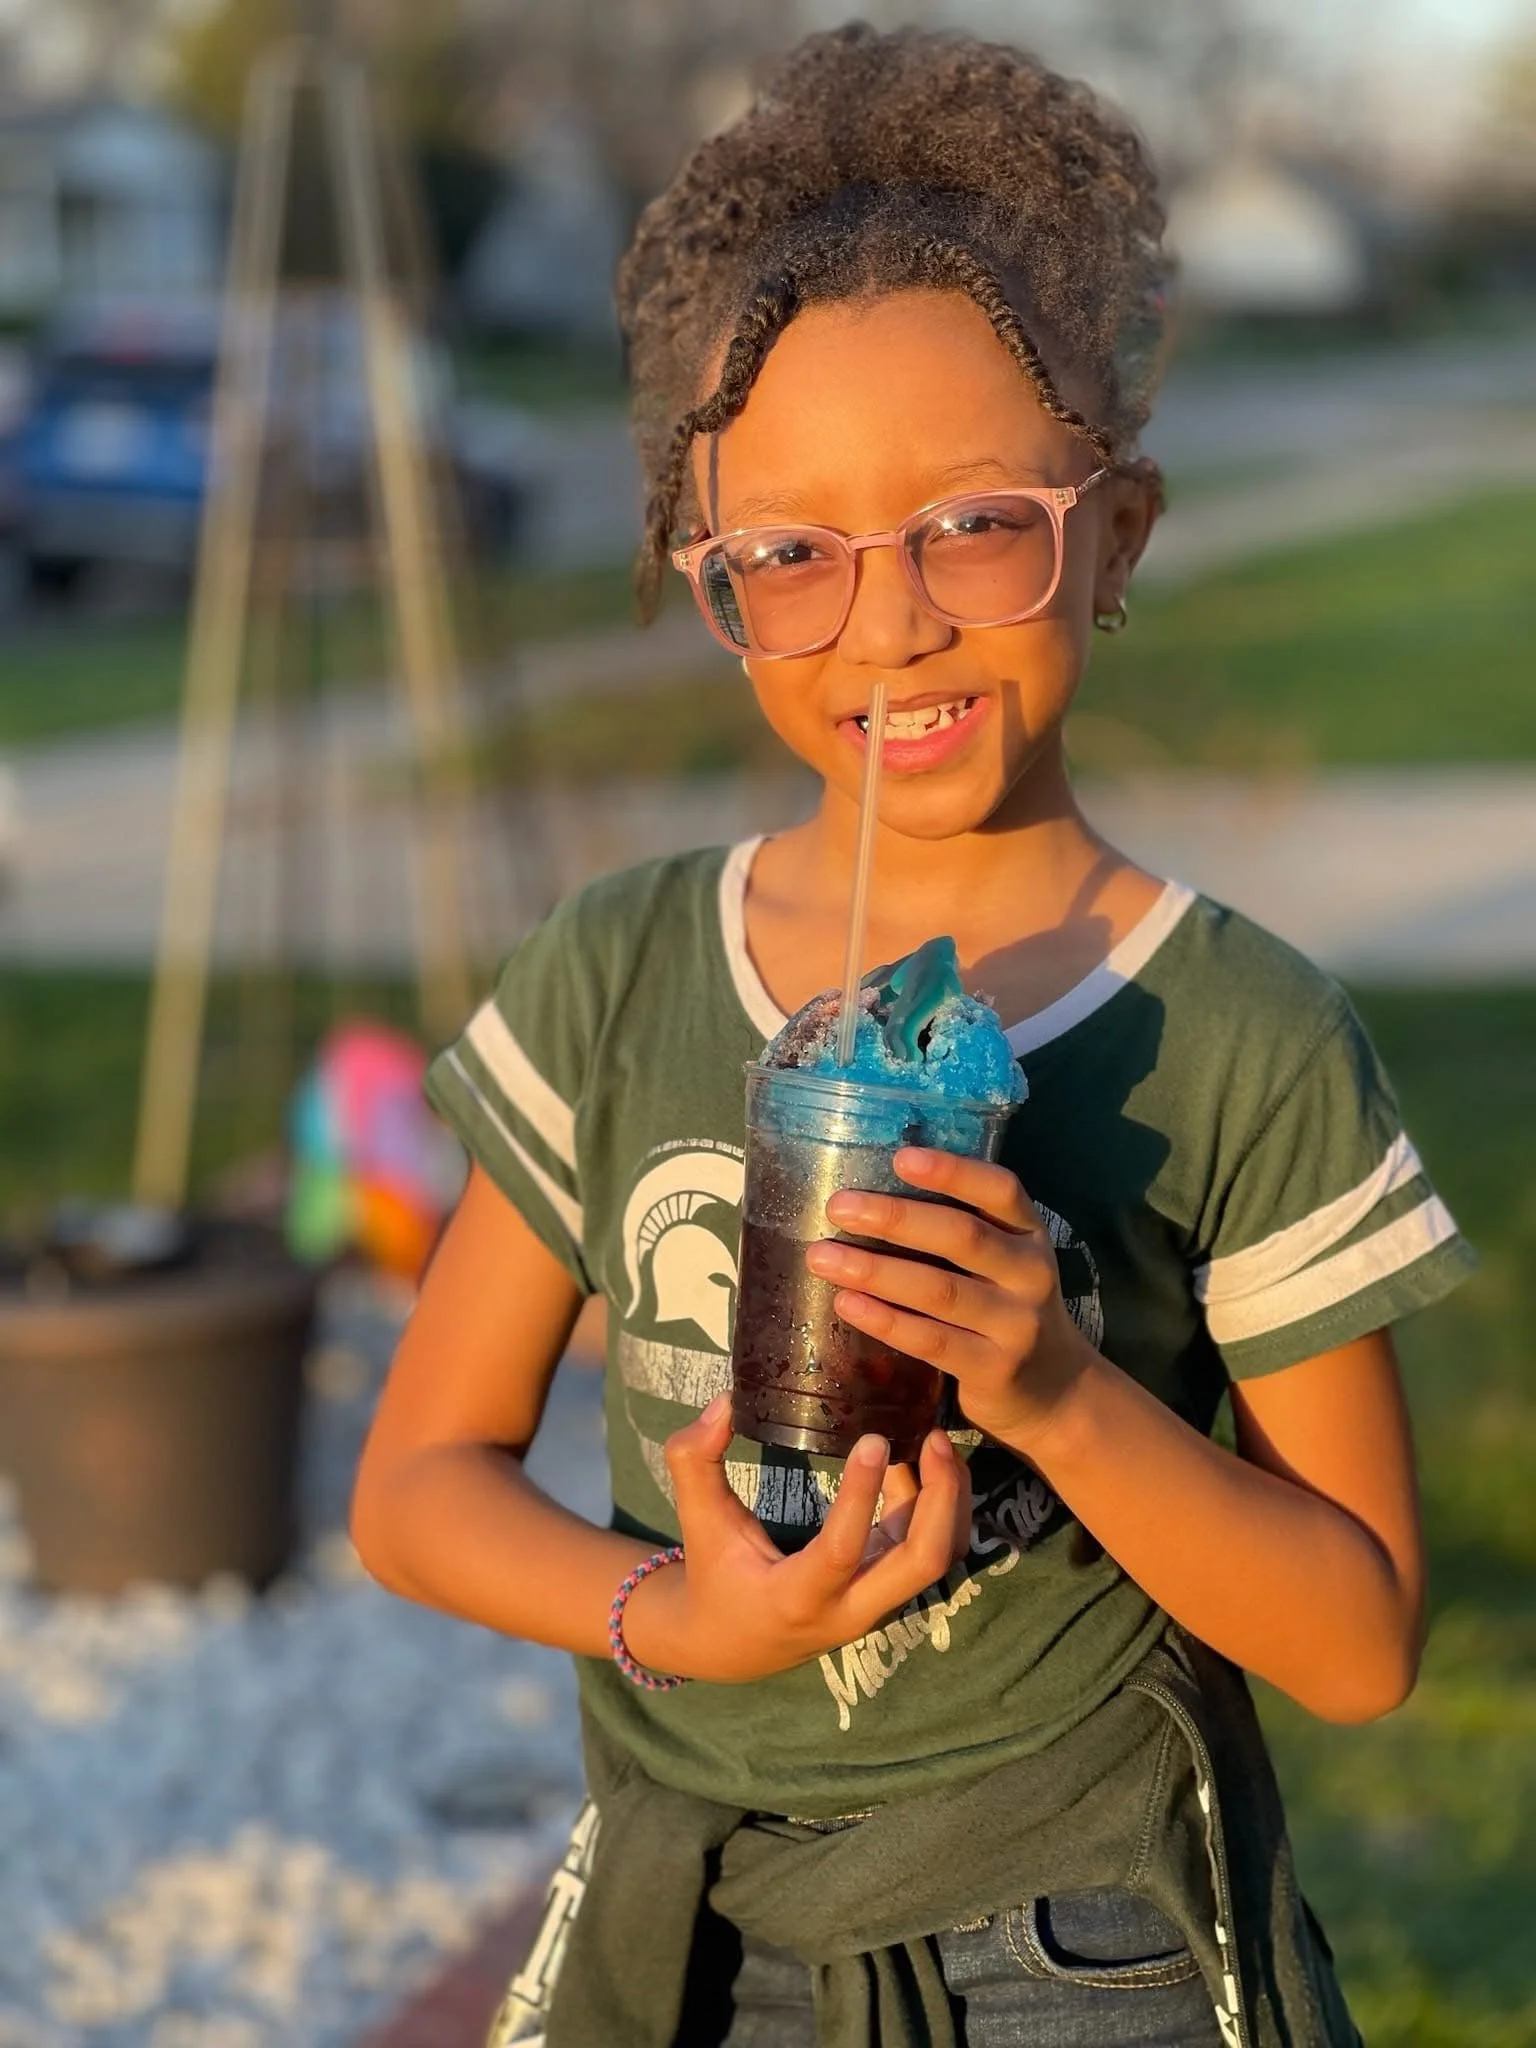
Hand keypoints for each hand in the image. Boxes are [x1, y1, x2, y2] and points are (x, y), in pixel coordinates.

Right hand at [622, 1393, 969, 1683]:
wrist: (733, 1642)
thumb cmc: (714, 1574)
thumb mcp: (699, 1520)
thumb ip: (695, 1460)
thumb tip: (724, 1401)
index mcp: (797, 1597)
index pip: (842, 1551)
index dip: (862, 1496)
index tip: (874, 1439)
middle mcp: (850, 1610)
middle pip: (924, 1563)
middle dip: (941, 1499)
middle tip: (933, 1437)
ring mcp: (879, 1604)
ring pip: (941, 1558)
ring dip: (948, 1500)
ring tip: (933, 1442)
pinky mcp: (890, 1591)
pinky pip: (931, 1550)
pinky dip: (936, 1507)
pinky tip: (915, 1463)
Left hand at [804, 1148, 1097, 1450]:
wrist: (1055, 1391)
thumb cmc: (1006, 1309)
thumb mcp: (1004, 1262)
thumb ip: (959, 1230)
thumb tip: (869, 1196)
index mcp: (1030, 1233)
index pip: (1000, 1190)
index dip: (953, 1171)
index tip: (900, 1158)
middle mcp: (1030, 1274)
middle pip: (962, 1237)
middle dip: (895, 1218)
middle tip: (839, 1207)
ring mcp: (1016, 1325)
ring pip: (939, 1291)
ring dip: (875, 1271)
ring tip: (823, 1257)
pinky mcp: (994, 1369)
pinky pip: (930, 1341)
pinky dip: (885, 1320)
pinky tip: (846, 1304)